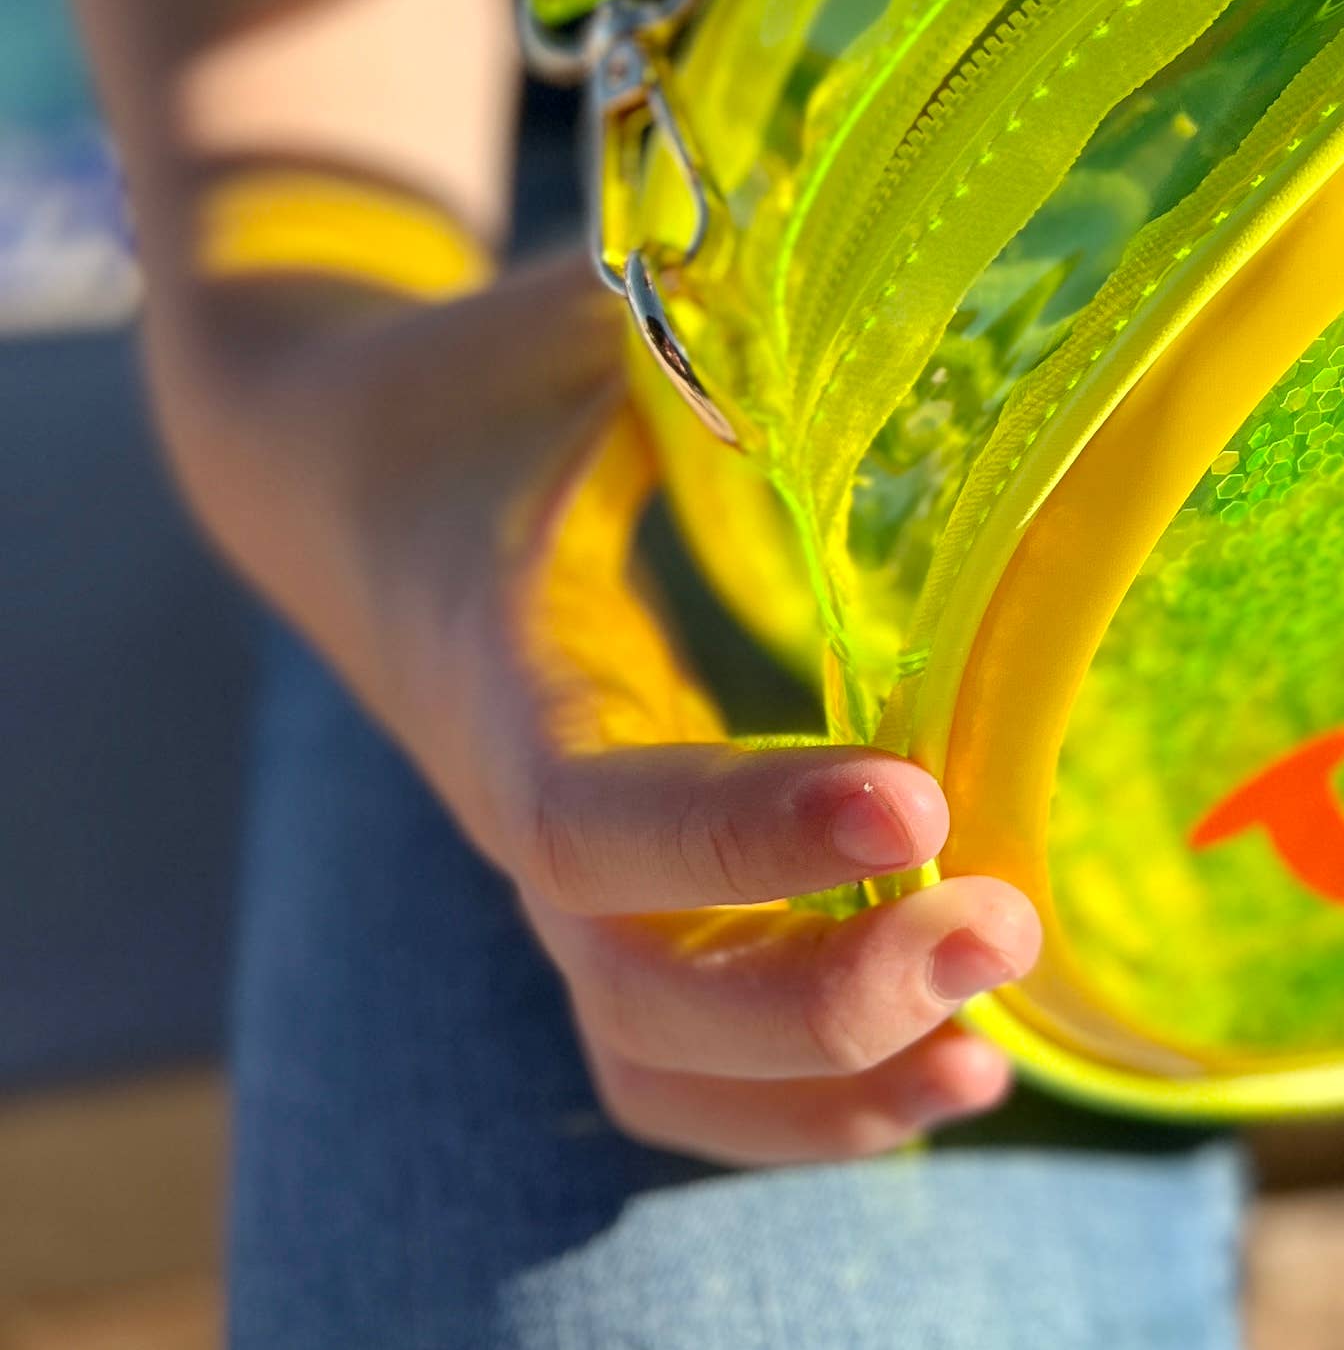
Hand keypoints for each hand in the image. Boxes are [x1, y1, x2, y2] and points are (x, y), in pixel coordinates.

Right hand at [166, 255, 1041, 1166]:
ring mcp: (559, 880)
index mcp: (508, 677)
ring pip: (657, 1060)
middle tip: (1006, 929)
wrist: (331, 458)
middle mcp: (522, 810)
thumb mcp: (583, 316)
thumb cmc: (483, 375)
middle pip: (641, 992)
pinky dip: (806, 1101)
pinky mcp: (608, 901)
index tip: (917, 795)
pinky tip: (948, 1067)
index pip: (599, 818)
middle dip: (829, 1000)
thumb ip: (715, 308)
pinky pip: (682, 1057)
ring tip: (995, 1054)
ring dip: (828, 1087)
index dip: (748, 832)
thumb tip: (899, 248)